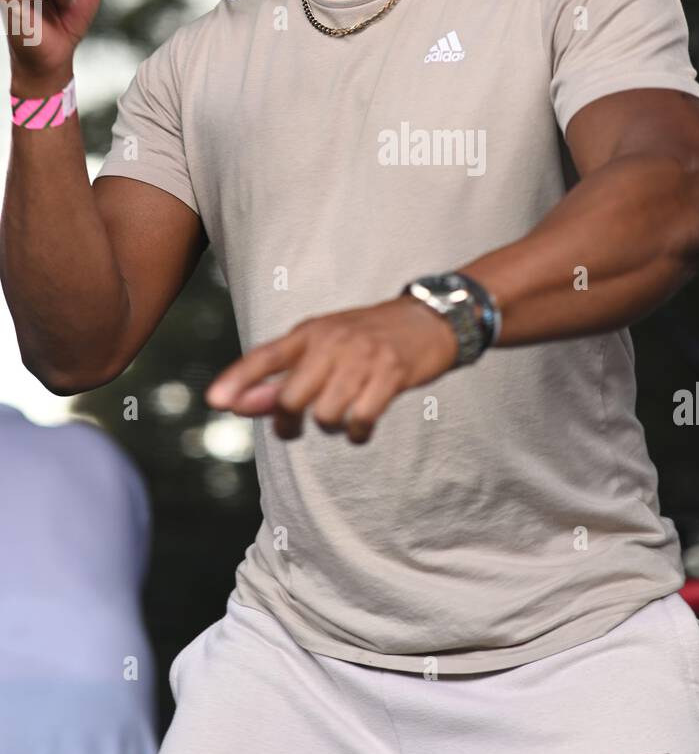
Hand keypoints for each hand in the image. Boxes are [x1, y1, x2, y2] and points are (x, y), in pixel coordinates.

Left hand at [205, 297, 459, 443]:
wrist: (429, 320)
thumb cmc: (366, 338)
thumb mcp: (323, 348)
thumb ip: (281, 377)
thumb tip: (238, 405)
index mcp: (310, 332)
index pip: (265, 356)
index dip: (238, 379)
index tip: (213, 401)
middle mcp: (332, 342)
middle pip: (292, 399)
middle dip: (290, 423)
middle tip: (297, 426)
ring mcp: (362, 358)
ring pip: (325, 415)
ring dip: (330, 427)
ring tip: (341, 416)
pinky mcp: (391, 375)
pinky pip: (360, 420)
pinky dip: (357, 433)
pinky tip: (361, 425)